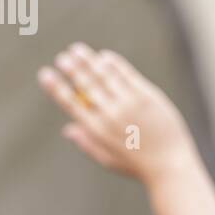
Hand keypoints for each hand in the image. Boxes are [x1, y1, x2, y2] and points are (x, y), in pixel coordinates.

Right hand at [38, 43, 194, 182]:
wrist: (170, 165)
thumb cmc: (138, 165)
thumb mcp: (108, 158)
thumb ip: (87, 142)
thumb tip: (67, 130)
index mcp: (97, 130)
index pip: (70, 103)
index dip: (55, 86)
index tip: (45, 74)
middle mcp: (111, 114)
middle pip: (86, 85)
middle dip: (71, 68)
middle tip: (62, 56)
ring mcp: (129, 103)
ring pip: (104, 75)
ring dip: (88, 60)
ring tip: (77, 49)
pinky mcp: (147, 96)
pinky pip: (126, 75)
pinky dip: (114, 64)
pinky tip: (104, 56)